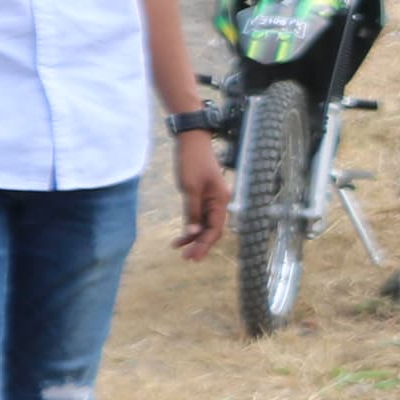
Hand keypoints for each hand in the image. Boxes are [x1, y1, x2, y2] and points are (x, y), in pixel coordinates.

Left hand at [171, 129, 227, 256]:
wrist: (191, 142)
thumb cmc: (191, 162)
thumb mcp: (189, 188)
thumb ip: (192, 212)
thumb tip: (193, 232)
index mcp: (220, 200)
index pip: (215, 229)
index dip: (205, 244)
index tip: (193, 257)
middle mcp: (219, 202)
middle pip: (212, 229)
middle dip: (200, 244)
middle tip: (186, 258)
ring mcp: (211, 199)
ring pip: (205, 224)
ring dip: (193, 236)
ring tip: (178, 248)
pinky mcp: (202, 196)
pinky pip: (199, 216)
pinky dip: (191, 225)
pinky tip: (181, 235)